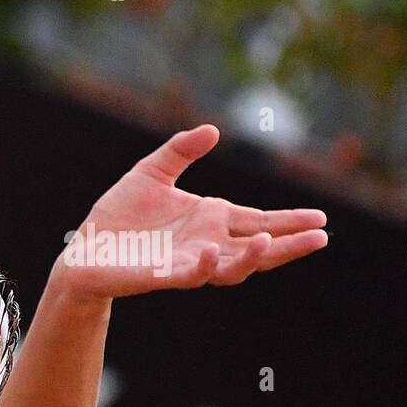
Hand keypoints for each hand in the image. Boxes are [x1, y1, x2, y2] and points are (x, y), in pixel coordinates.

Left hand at [57, 124, 327, 298]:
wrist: (85, 249)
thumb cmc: (120, 214)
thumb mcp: (152, 171)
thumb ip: (181, 150)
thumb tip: (213, 130)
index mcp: (210, 220)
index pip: (258, 221)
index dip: (289, 222)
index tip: (321, 219)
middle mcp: (206, 244)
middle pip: (257, 248)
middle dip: (288, 245)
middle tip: (320, 237)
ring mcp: (187, 263)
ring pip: (230, 268)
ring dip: (249, 257)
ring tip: (265, 241)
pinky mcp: (162, 276)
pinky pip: (188, 275)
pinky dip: (201, 265)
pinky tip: (209, 251)